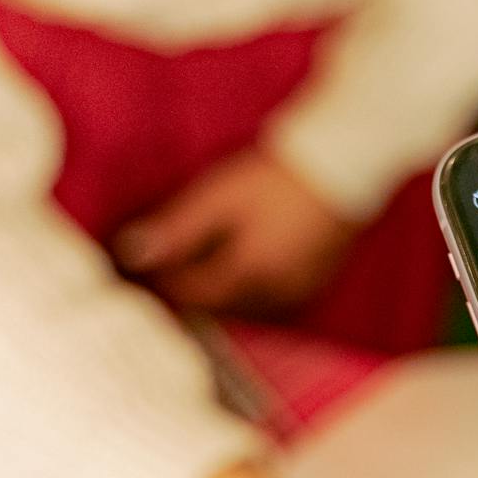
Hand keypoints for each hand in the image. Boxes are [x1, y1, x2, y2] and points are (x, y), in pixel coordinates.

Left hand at [114, 148, 356, 315]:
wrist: (343, 170)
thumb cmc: (278, 179)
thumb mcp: (219, 197)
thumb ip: (176, 229)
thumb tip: (134, 254)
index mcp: (248, 274)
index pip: (194, 294)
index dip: (166, 284)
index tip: (145, 270)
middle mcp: (275, 293)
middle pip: (223, 305)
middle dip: (196, 291)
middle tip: (171, 270)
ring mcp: (301, 290)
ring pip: (251, 307)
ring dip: (227, 294)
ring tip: (208, 269)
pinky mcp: (319, 281)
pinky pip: (279, 301)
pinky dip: (256, 292)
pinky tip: (250, 270)